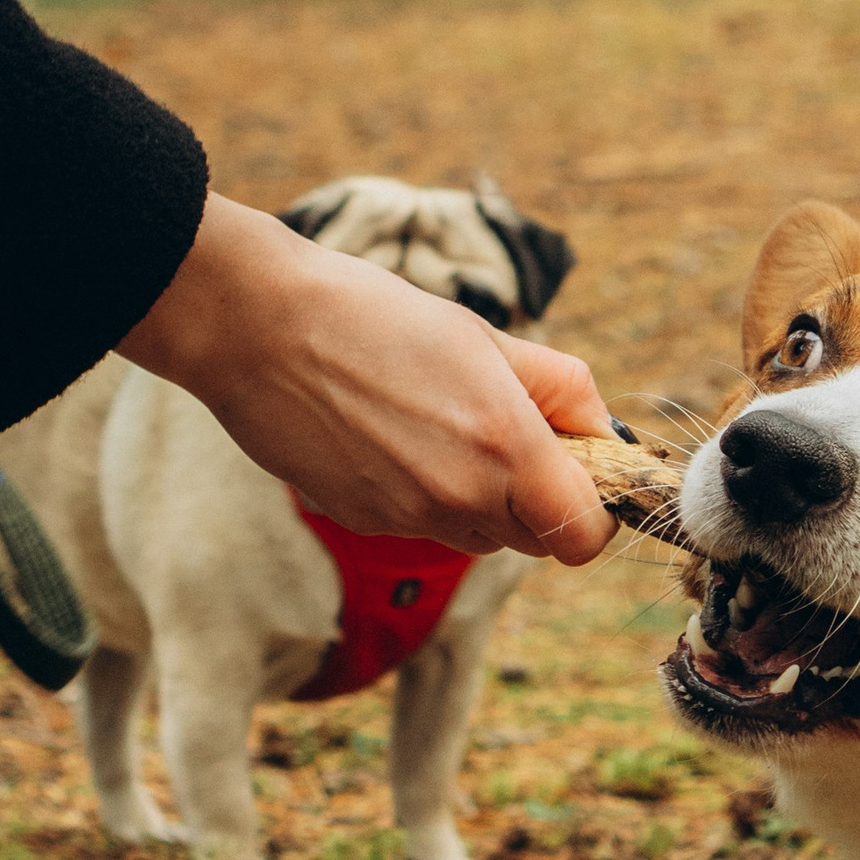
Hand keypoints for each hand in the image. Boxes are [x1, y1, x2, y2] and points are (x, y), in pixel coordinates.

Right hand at [117, 193, 617, 562]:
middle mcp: (461, 497)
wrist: (259, 328)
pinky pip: (424, 526)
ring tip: (441, 426)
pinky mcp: (366, 524)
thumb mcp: (485, 336)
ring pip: (479, 537)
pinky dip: (426, 495)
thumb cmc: (374, 317)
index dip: (593, 515)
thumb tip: (600, 431)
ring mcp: (409, 519)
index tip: (582, 476)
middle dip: (538, 501)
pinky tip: (391, 435)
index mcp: (505, 446)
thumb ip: (559, 389)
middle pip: (535, 542)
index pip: (583, 536)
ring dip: (482, 499)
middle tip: (511, 436)